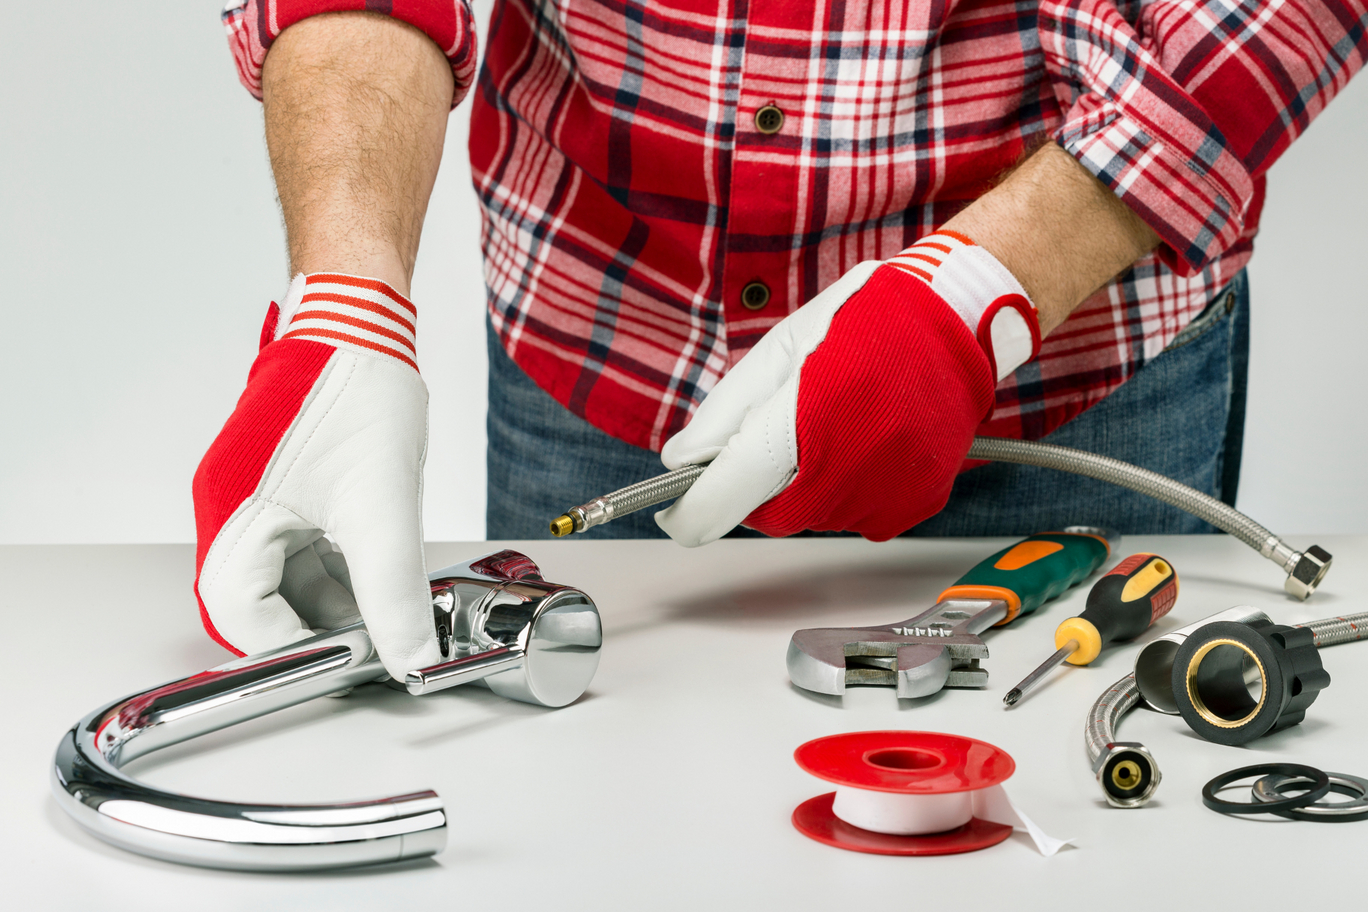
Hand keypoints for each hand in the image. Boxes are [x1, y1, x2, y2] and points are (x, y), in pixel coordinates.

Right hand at [193, 273, 440, 679]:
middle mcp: (232, 507)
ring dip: (334, 601)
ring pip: (286, 578)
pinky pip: (303, 548)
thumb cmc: (353, 387)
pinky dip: (339, 571)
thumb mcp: (383, 506)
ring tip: (387, 610)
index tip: (350, 659)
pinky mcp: (286, 487)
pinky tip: (379, 575)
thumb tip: (411, 654)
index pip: (239, 612)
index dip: (292, 646)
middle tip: (373, 640)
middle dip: (316, 626)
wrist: (361, 321)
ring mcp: (257, 497)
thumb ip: (394, 591)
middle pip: (258, 601)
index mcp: (233, 512)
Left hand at [655, 232, 1039, 544]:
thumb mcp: (777, 352)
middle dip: (755, 485)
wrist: (955, 323)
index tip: (674, 510)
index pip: (721, 499)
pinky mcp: (910, 506)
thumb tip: (681, 464)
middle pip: (765, 514)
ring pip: (810, 516)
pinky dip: (845, 488)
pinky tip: (863, 441)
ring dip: (803, 484)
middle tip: (778, 431)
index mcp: (799, 424)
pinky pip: (854, 514)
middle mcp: (843, 472)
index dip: (688, 511)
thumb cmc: (863, 325)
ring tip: (832, 423)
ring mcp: (881, 495)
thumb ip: (723, 415)